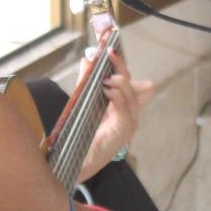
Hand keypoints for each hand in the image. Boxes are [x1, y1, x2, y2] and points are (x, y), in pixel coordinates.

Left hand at [81, 49, 154, 177]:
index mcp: (121, 106)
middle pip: (133, 85)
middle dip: (121, 68)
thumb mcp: (83, 103)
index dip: (121, 64)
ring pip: (132, 95)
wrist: (77, 162)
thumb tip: (87, 59)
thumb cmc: (81, 136)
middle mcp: (129, 114)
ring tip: (106, 77)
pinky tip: (107, 90)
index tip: (110, 49)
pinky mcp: (124, 131)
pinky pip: (125, 109)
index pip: (128, 80)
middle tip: (109, 55)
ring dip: (120, 82)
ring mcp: (129, 123)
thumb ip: (86, 82)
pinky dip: (118, 97)